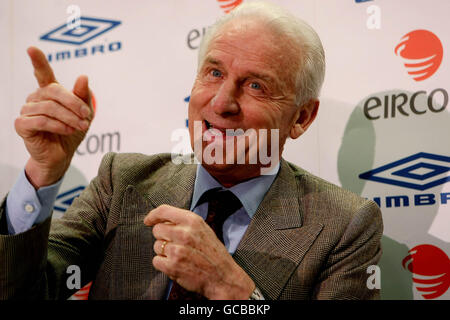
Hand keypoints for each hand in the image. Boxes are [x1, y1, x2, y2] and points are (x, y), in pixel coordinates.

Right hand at [15, 46, 92, 188]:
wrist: (62, 155)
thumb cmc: (71, 132)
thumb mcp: (83, 114)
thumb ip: (83, 96)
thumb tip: (83, 77)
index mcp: (49, 92)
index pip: (42, 73)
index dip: (38, 61)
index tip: (32, 49)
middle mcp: (35, 98)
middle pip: (53, 91)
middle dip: (73, 103)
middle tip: (87, 116)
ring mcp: (26, 111)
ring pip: (49, 107)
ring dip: (69, 117)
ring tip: (81, 126)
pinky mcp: (22, 125)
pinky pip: (41, 121)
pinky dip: (58, 125)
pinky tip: (68, 130)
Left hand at [144, 204, 254, 299]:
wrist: (222, 276)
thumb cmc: (213, 253)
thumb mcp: (203, 229)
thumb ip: (184, 223)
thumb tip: (163, 220)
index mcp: (192, 221)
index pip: (163, 211)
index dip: (153, 215)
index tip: (149, 220)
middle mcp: (184, 233)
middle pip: (157, 230)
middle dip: (162, 237)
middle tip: (174, 244)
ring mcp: (177, 250)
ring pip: (156, 246)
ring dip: (164, 252)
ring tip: (180, 256)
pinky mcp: (172, 266)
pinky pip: (156, 261)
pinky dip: (163, 264)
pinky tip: (176, 264)